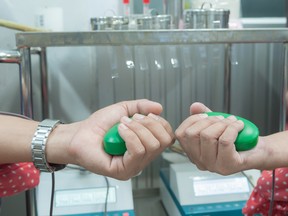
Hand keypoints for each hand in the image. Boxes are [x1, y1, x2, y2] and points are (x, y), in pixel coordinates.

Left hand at [48, 99, 174, 179]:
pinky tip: (120, 131)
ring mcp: (134, 166)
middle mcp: (143, 158)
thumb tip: (159, 107)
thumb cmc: (98, 126)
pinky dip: (129, 135)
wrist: (81, 134)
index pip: (168, 138)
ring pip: (151, 145)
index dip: (161, 123)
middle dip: (149, 124)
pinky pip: (137, 151)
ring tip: (122, 125)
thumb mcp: (123, 110)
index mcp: (146, 145)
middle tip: (132, 119)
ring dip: (136, 129)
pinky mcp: (124, 170)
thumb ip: (142, 106)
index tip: (147, 115)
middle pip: (163, 141)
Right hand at [176, 102, 253, 174]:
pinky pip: (224, 140)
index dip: (191, 120)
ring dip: (222, 123)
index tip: (205, 115)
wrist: (258, 151)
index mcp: (193, 153)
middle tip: (222, 119)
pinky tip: (239, 125)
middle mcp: (200, 162)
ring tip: (232, 122)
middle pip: (192, 134)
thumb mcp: (217, 124)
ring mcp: (213, 166)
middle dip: (208, 120)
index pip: (181, 134)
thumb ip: (204, 116)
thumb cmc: (237, 139)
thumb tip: (194, 106)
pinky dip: (233, 128)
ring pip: (208, 136)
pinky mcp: (228, 166)